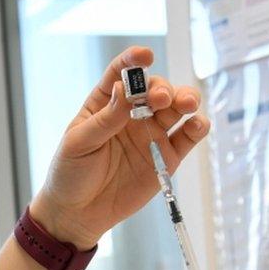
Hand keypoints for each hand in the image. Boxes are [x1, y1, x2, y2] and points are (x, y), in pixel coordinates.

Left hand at [30, 47, 209, 249]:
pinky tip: (196, 124)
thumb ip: (105, 118)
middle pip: (156, 89)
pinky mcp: (167, 156)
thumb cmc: (70, 173)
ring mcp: (151, 133)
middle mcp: (132, 114)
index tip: (145, 56)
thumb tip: (124, 88)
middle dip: (162, 88)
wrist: (78, 213)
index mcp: (104, 103)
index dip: (134, 61)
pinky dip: (198, 127)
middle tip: (160, 99)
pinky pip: (189, 136)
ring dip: (185, 99)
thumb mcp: (79, 143)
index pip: (121, 73)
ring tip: (185, 104)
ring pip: (178, 108)